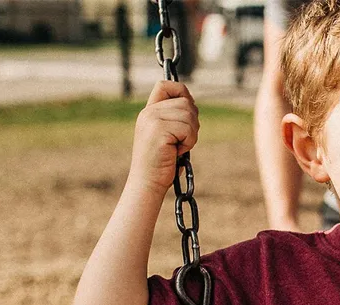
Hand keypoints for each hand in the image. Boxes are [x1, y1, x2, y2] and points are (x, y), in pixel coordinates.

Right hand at [130, 80, 199, 196]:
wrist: (147, 184)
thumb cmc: (161, 166)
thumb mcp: (167, 137)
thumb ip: (175, 119)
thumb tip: (192, 106)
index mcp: (149, 112)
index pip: (166, 85)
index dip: (182, 93)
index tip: (188, 112)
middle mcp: (149, 112)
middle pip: (185, 102)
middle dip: (192, 122)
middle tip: (183, 141)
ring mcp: (152, 120)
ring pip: (189, 115)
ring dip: (191, 135)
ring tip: (178, 148)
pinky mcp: (159, 131)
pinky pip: (187, 129)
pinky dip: (189, 142)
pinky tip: (177, 153)